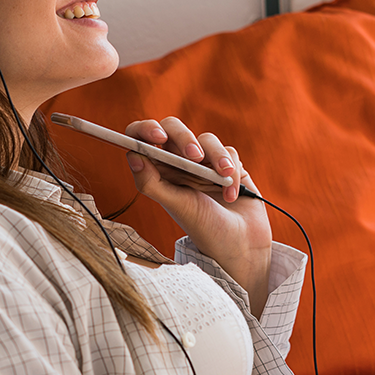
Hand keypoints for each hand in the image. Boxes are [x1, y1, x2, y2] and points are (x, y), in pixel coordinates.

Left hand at [124, 117, 271, 316]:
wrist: (242, 246)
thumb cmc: (205, 229)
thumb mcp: (177, 206)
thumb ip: (152, 182)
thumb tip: (132, 155)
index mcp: (159, 172)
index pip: (142, 139)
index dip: (144, 130)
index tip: (157, 137)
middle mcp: (179, 164)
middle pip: (173, 128)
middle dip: (184, 137)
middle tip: (194, 156)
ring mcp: (205, 163)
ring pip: (206, 139)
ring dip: (216, 156)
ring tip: (222, 178)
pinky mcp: (229, 165)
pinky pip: (229, 152)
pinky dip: (232, 172)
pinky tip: (232, 194)